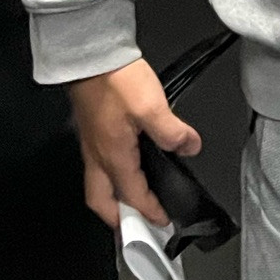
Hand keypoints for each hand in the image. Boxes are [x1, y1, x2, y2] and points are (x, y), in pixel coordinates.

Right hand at [69, 56, 201, 230]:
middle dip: (117, 218)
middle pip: (101, 200)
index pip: (131, 195)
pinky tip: (127, 166)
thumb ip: (172, 132)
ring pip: (97, 184)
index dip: (148, 211)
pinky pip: (98, 166)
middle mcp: (97, 155)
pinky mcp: (91, 129)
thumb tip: (190, 148)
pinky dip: (111, 178)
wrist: (89, 54)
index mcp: (112, 156)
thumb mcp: (152, 107)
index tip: (163, 221)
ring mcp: (90, 143)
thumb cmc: (116, 80)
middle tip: (137, 225)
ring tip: (134, 201)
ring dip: (113, 199)